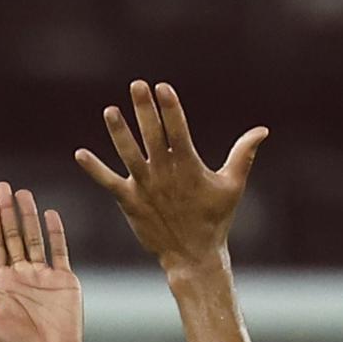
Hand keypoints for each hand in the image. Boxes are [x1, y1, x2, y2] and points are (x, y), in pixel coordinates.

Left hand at [0, 182, 81, 341]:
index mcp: (1, 282)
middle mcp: (21, 275)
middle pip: (12, 235)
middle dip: (7, 211)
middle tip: (2, 186)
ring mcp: (44, 276)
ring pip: (34, 239)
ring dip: (29, 216)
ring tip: (23, 193)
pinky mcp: (65, 281)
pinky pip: (60, 251)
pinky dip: (56, 233)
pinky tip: (50, 214)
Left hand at [75, 79, 267, 273]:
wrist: (194, 256)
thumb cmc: (216, 220)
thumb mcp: (232, 185)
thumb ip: (243, 154)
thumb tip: (262, 130)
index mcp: (189, 166)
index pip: (178, 130)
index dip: (170, 109)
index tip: (162, 87)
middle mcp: (165, 174)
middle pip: (152, 136)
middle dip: (145, 110)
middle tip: (137, 85)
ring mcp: (146, 187)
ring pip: (129, 155)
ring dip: (119, 133)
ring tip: (110, 111)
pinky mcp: (130, 202)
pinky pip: (109, 183)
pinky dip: (94, 169)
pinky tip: (80, 154)